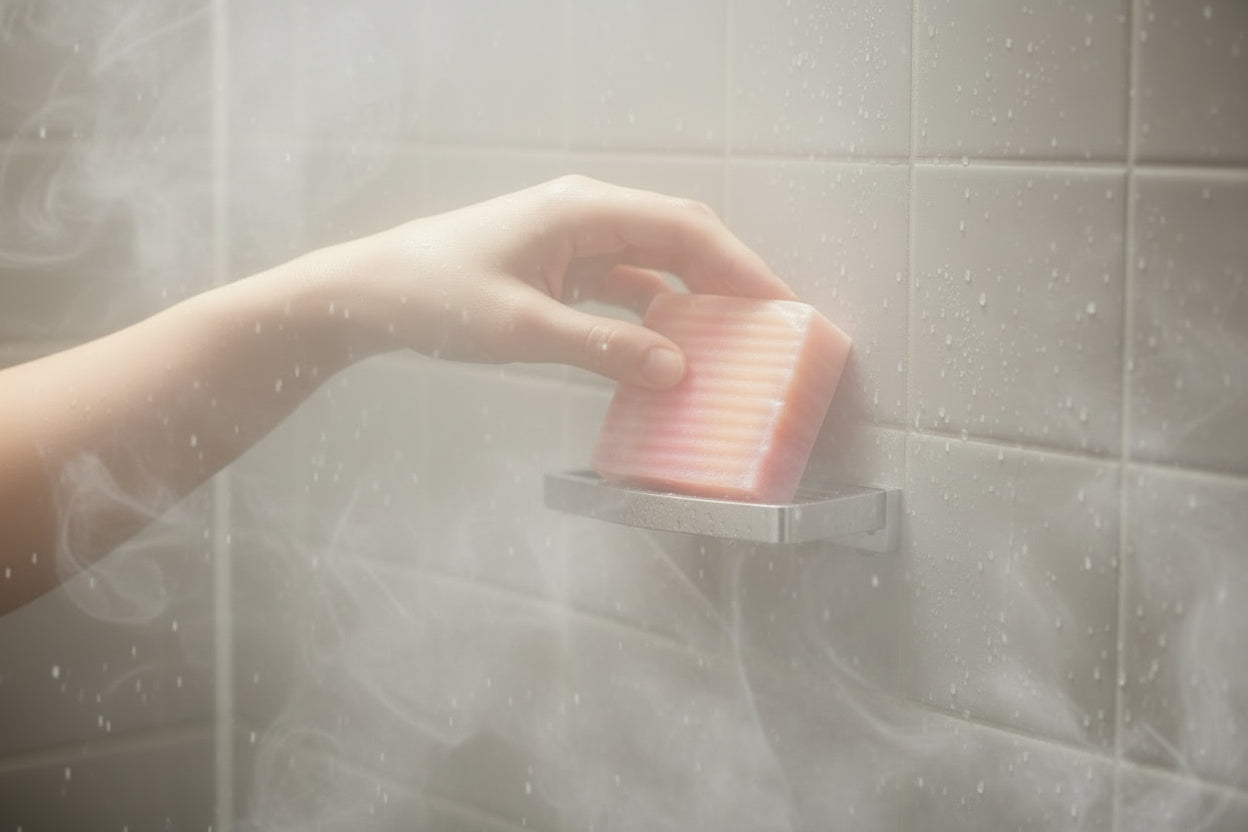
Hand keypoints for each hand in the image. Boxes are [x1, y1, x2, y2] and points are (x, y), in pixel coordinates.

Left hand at [344, 175, 795, 387]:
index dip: (738, 265)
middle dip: (725, 279)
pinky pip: (622, 286)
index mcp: (583, 210)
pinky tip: (669, 348)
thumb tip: (678, 369)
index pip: (684, 227)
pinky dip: (650, 314)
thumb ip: (605, 349)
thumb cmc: (435, 297)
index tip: (779, 305)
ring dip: (690, 298)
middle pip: (677, 238)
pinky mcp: (557, 268)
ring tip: (732, 341)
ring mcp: (571, 241)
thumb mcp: (524, 330)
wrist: (366, 294)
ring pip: (652, 263)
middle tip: (769, 328)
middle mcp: (585, 215)